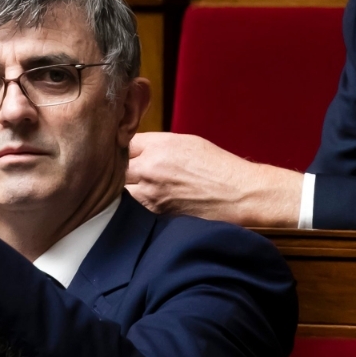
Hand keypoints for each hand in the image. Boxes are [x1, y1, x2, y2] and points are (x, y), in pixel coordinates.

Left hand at [125, 133, 301, 227]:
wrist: (240, 195)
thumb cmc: (217, 167)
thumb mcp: (187, 143)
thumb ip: (156, 145)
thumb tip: (133, 148)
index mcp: (159, 146)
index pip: (123, 143)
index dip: (122, 148)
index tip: (124, 152)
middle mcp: (151, 168)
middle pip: (116, 166)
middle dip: (118, 168)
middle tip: (125, 171)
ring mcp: (151, 193)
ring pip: (120, 189)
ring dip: (124, 187)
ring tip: (134, 187)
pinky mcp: (156, 213)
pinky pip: (133, 207)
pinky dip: (135, 204)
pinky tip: (145, 201)